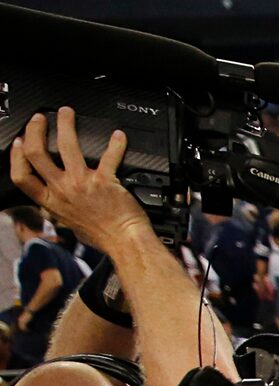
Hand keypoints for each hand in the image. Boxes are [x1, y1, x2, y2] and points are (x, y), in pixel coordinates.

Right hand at [10, 109, 158, 256]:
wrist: (125, 243)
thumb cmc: (102, 237)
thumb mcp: (69, 225)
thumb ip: (59, 210)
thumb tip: (54, 206)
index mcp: (52, 202)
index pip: (21, 177)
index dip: (16, 157)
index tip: (19, 143)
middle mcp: (63, 190)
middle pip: (37, 154)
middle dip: (35, 131)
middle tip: (40, 119)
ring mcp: (82, 183)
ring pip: (66, 146)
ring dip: (65, 125)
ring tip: (66, 113)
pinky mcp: (104, 180)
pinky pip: (109, 156)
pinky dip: (116, 144)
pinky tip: (118, 136)